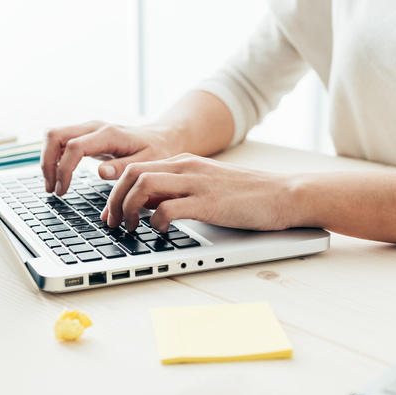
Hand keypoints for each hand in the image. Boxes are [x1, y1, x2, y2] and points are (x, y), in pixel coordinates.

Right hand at [41, 120, 178, 195]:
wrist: (159, 138)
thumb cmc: (155, 152)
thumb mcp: (147, 163)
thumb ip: (123, 167)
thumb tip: (101, 173)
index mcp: (108, 134)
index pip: (74, 147)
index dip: (63, 170)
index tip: (63, 191)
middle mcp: (93, 127)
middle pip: (54, 135)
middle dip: (47, 163)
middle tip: (52, 189)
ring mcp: (86, 129)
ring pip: (52, 136)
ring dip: (47, 161)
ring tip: (53, 186)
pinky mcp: (84, 135)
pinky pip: (59, 141)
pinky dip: (52, 158)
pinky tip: (58, 177)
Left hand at [101, 154, 301, 232]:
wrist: (285, 194)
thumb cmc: (247, 196)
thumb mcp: (204, 186)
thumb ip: (176, 191)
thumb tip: (147, 205)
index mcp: (184, 162)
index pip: (135, 167)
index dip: (115, 192)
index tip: (110, 214)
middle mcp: (186, 167)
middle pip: (131, 173)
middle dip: (114, 200)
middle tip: (112, 224)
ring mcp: (197, 183)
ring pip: (142, 185)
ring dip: (128, 209)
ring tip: (130, 228)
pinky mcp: (209, 203)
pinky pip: (167, 208)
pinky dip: (155, 222)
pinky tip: (159, 231)